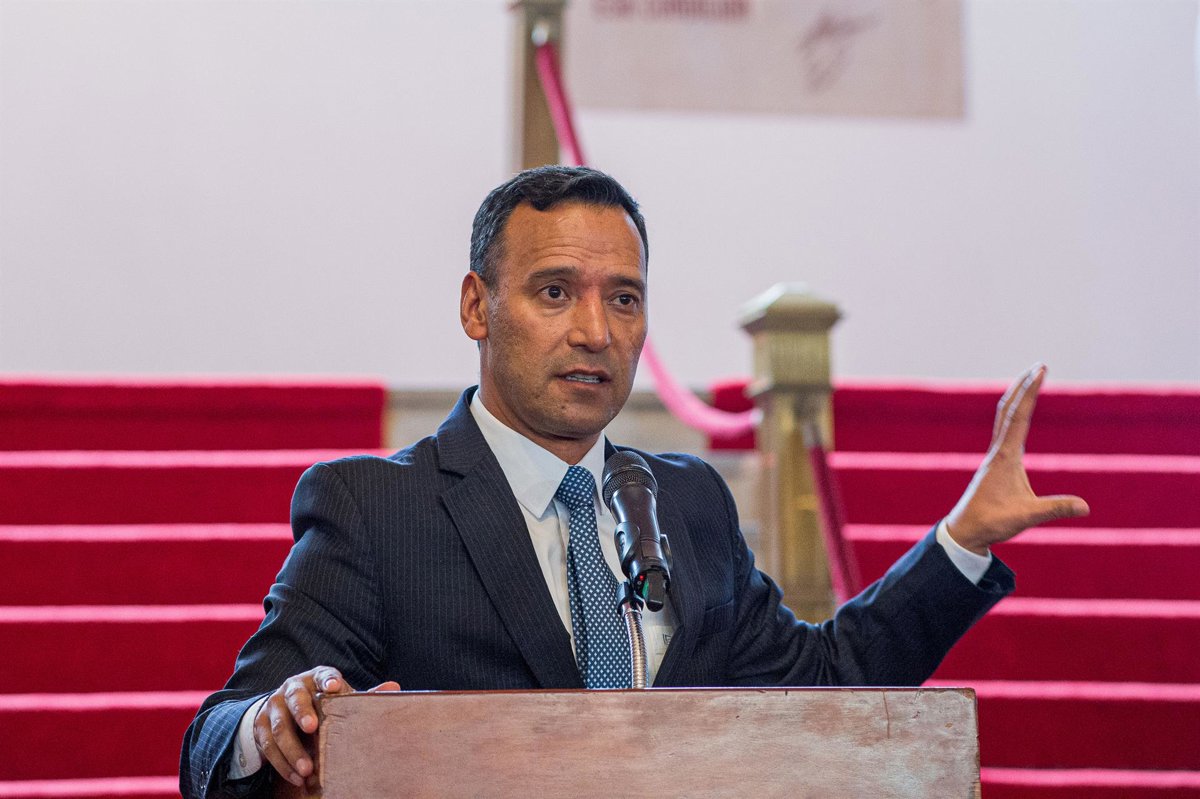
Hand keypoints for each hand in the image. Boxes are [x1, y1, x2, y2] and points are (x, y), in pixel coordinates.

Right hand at [253, 666, 400, 787]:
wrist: (283, 711)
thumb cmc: (320, 704)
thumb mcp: (339, 699)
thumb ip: (362, 696)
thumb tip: (394, 687)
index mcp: (316, 678)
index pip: (323, 673)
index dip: (328, 679)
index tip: (335, 685)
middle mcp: (292, 688)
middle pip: (295, 698)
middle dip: (303, 712)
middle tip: (312, 727)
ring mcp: (273, 706)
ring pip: (278, 727)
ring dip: (292, 749)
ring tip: (307, 769)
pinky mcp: (260, 727)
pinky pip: (268, 746)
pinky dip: (282, 763)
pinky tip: (296, 776)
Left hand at [945, 363, 1089, 554]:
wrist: (966, 530)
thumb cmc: (992, 522)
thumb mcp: (1027, 517)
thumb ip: (1055, 509)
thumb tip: (1085, 507)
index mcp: (1005, 457)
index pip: (1019, 416)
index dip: (1030, 392)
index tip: (1041, 370)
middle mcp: (997, 451)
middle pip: (1008, 409)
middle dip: (1023, 386)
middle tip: (1038, 366)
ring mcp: (994, 457)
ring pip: (1004, 418)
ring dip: (1017, 398)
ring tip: (1030, 381)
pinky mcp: (995, 465)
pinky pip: (1004, 431)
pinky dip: (1013, 415)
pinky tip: (1018, 416)